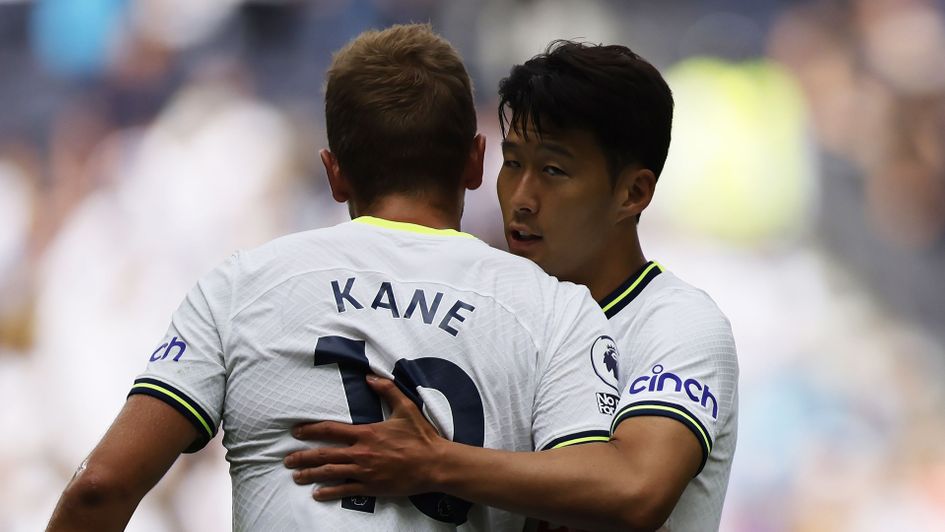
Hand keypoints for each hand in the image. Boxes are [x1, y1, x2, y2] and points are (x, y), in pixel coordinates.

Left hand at [284, 374, 445, 499]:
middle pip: (324, 454)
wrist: (435, 464)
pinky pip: (345, 491)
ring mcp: (365, 472)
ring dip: (310, 475)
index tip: (295, 432)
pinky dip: (329, 492)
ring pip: (330, 474)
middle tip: (287, 459)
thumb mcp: (406, 408)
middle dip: (302, 457)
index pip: (330, 430)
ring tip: (296, 476)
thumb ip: (387, 390)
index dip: (310, 430)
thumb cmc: (421, 436)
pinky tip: (317, 494)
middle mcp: (361, 453)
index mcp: (367, 433)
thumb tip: (370, 377)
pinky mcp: (372, 487)